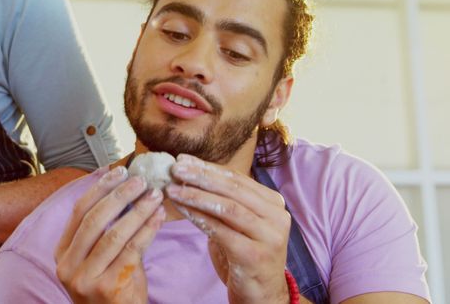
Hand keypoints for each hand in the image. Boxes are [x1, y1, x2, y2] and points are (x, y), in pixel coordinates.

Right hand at [54, 167, 165, 303]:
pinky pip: (131, 251)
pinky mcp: (107, 288)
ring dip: (138, 211)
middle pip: (93, 220)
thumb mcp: (100, 259)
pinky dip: (147, 231)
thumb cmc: (112, 288)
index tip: (119, 171)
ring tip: (155, 197)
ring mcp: (85, 278)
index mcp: (62, 253)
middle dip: (119, 196)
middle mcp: (68, 265)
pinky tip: (158, 218)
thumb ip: (107, 230)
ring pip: (113, 234)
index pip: (78, 211)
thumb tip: (127, 191)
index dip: (99, 188)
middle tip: (141, 181)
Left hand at [164, 154, 289, 303]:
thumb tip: (189, 174)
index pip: (237, 178)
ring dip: (196, 195)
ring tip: (172, 188)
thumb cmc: (245, 254)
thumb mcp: (238, 223)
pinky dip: (198, 217)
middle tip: (175, 168)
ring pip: (227, 207)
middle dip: (200, 176)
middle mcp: (277, 216)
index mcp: (273, 203)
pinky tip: (180, 208)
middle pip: (233, 189)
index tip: (182, 159)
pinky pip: (221, 231)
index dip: (208, 167)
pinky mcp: (255, 255)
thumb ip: (224, 200)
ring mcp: (269, 236)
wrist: (262, 295)